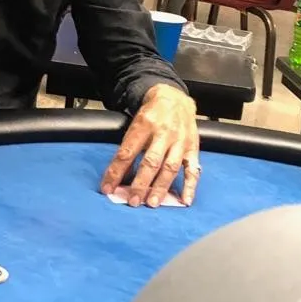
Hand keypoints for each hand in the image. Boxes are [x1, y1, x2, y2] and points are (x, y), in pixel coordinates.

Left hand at [100, 84, 199, 207]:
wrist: (175, 98)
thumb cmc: (151, 114)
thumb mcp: (135, 123)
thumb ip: (129, 146)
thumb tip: (120, 176)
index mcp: (144, 124)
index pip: (127, 152)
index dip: (116, 172)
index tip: (107, 188)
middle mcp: (164, 133)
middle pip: (151, 162)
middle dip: (141, 184)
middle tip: (132, 202)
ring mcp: (180, 141)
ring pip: (170, 167)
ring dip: (161, 188)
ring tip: (152, 203)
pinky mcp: (193, 147)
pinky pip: (192, 169)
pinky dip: (190, 186)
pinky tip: (185, 200)